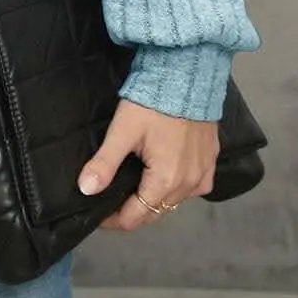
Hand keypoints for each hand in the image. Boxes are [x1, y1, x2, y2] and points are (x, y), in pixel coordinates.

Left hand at [77, 97, 219, 230]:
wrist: (186, 76)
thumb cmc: (152, 103)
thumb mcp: (122, 132)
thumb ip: (104, 164)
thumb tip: (86, 189)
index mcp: (165, 182)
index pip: (135, 217)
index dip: (114, 221)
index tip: (98, 216)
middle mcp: (188, 185)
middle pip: (155, 211)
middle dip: (132, 211)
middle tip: (111, 202)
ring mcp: (203, 173)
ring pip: (174, 200)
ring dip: (154, 200)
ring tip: (133, 189)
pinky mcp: (211, 160)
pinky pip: (193, 186)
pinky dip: (177, 187)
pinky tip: (165, 177)